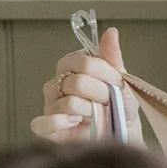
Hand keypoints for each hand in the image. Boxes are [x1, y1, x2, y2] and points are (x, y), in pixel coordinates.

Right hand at [31, 27, 142, 144]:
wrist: (122, 134)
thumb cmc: (119, 107)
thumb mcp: (122, 81)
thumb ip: (112, 57)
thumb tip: (111, 33)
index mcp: (72, 68)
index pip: (84, 62)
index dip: (105, 74)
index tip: (116, 83)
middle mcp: (57, 85)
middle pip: (77, 82)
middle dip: (101, 95)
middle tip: (109, 102)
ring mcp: (50, 105)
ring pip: (68, 103)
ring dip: (91, 112)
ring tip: (98, 116)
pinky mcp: (47, 128)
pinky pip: (43, 123)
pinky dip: (60, 124)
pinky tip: (76, 123)